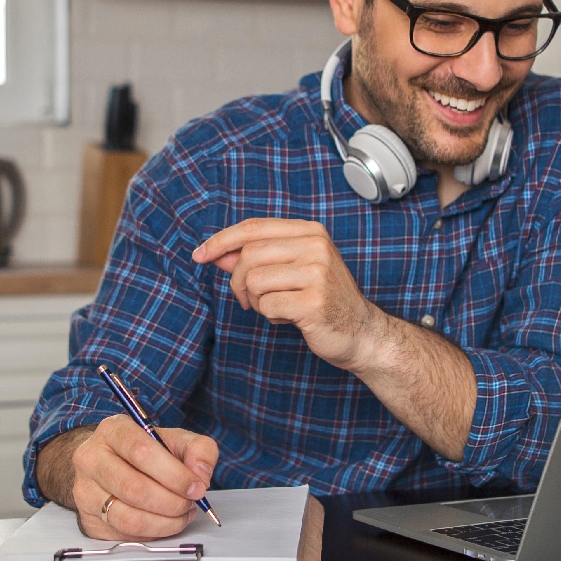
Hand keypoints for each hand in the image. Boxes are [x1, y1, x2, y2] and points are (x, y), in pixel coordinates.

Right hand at [68, 414, 217, 539]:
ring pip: (128, 518)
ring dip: (164, 522)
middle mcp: (91, 459)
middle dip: (172, 502)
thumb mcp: (176, 440)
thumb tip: (201, 474)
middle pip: (134, 488)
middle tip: (190, 504)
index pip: (142, 451)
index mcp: (114, 430)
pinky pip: (124, 535)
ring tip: (181, 515)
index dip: (174, 474)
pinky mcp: (88, 520)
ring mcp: (85, 491)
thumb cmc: (145, 452)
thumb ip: (199, 449)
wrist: (110, 464)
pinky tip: (164, 522)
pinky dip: (152, 533)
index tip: (196, 487)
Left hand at [193, 218, 383, 369]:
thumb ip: (256, 259)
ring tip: (277, 308)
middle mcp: (315, 246)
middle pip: (249, 255)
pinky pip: (267, 305)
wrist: (361, 333)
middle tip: (250, 300)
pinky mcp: (315, 301)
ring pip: (254, 280)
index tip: (199, 255)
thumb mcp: (290, 271)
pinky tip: (289, 318)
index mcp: (310, 232)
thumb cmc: (322, 300)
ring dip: (257, 301)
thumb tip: (217, 253)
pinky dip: (271, 316)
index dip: (222, 240)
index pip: (254, 227)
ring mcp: (318, 272)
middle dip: (238, 282)